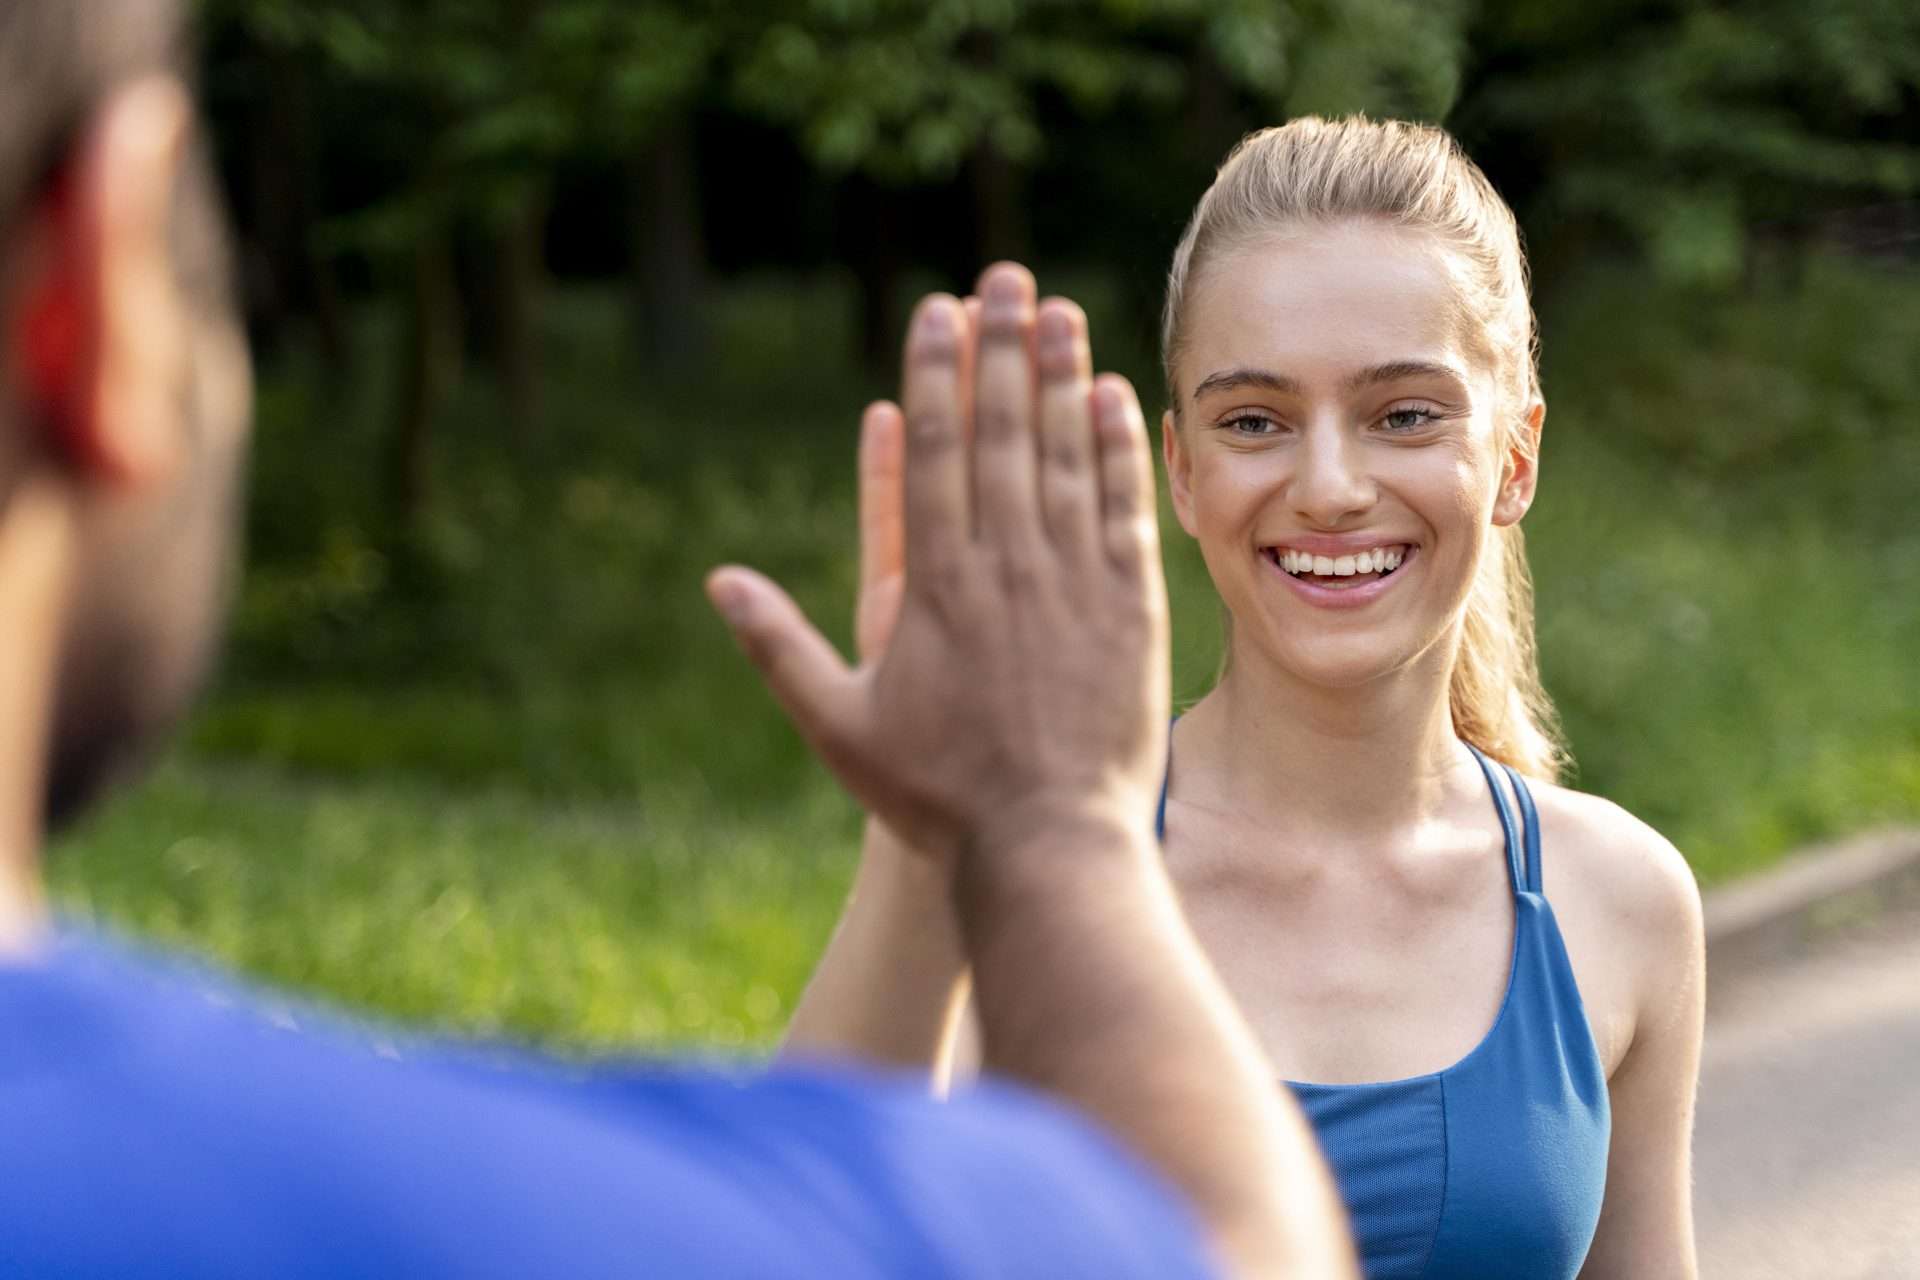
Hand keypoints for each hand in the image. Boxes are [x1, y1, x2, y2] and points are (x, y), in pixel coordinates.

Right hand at [708, 263, 1168, 865]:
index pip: (936, 453)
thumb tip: (717, 582)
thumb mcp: (837, 724)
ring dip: (1059, 378)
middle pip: (1003, 435)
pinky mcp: (1130, 610)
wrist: (1047, 846)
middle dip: (1000, 349)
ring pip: (1064, 459)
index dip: (937, 374)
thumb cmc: (937, 797)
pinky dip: (1116, 450)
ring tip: (1057, 310)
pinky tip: (1111, 396)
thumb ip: (778, 646)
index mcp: (933, 585)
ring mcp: (1073, 584)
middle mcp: (1005, 567)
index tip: (938, 312)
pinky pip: (1122, 511)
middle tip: (1005, 278)